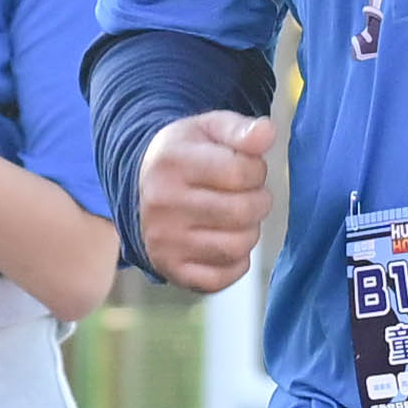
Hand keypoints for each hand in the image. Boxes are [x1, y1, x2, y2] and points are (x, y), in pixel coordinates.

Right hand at [137, 109, 275, 291]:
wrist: (141, 186)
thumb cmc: (186, 155)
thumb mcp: (208, 129)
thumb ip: (240, 129)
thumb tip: (267, 133)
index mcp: (172, 163)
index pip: (241, 172)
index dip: (256, 170)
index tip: (246, 168)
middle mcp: (162, 204)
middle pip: (243, 212)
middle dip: (258, 201)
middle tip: (247, 194)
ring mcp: (164, 241)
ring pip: (237, 246)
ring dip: (249, 231)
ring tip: (236, 217)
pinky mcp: (170, 270)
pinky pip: (221, 278)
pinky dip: (234, 263)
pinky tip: (225, 240)